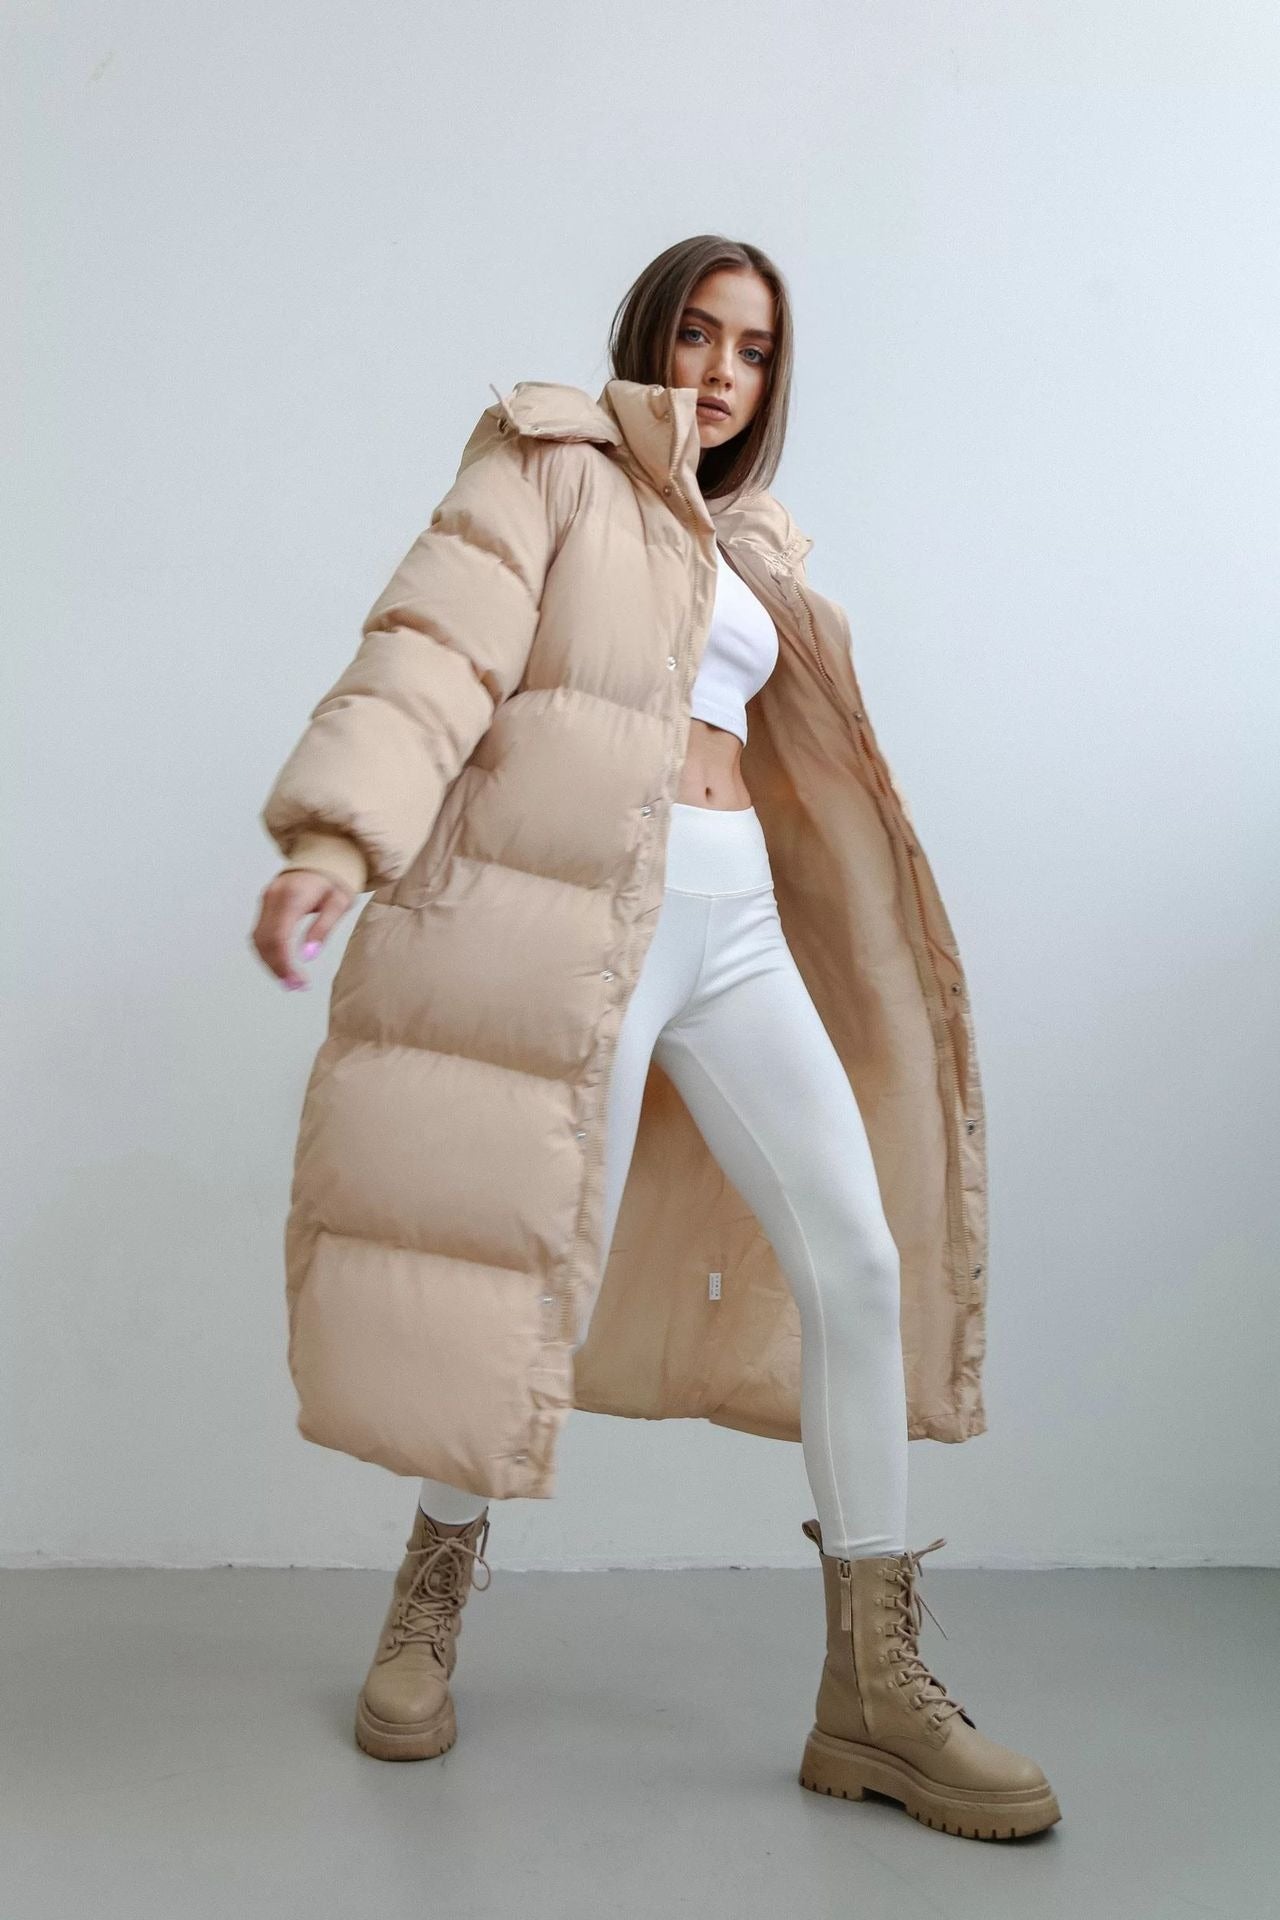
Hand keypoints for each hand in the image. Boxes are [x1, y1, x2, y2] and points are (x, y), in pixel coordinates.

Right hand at [251, 869, 354, 989]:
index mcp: (291, 897)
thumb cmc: (335, 880)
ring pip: (258, 939)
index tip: (298, 983)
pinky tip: (281, 965)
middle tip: (295, 987)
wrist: (323, 856)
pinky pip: (259, 932)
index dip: (285, 964)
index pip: (279, 938)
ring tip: (289, 981)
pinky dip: (267, 952)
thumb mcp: (339, 903)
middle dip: (277, 968)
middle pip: (265, 941)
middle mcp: (272, 898)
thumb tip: (307, 956)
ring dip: (270, 963)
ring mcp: (265, 900)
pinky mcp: (265, 904)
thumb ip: (323, 928)